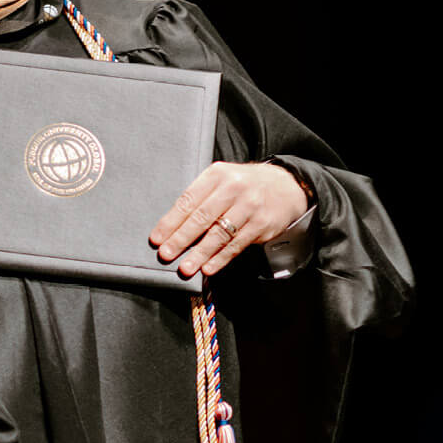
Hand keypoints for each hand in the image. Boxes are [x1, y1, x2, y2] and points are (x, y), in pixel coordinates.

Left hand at [150, 161, 308, 277]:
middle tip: (166, 255)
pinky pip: (236, 245)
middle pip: (202, 218)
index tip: (156, 239)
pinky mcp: (261, 225)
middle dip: (181, 239)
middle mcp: (233, 189)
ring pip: (219, 235)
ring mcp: (250, 207)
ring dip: (199, 254)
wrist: (286, 186)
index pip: (188, 200)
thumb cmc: (243, 185)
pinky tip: (208, 268)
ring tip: (185, 268)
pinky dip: (220, 258)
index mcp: (216, 175)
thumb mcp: (221, 180)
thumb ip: (200, 197)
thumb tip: (172, 228)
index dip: (170, 222)